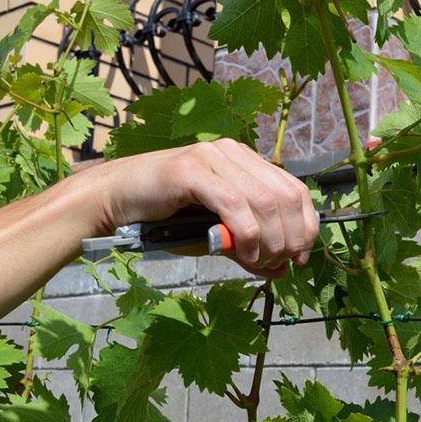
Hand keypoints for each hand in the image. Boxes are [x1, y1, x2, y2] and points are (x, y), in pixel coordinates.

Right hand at [92, 139, 318, 277]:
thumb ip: (251, 249)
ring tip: (259, 263)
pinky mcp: (190, 169)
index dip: (306, 226)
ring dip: (270, 241)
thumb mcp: (218, 237)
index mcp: (246, 162)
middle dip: (291, 237)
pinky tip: (244, 253)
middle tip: (278, 265)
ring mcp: (212, 156)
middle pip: (286, 196)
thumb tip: (283, 269)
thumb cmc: (167, 220)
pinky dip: (247, 234)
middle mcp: (233, 152)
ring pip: (264, 201)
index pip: (295, 190)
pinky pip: (234, 204)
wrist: (114, 202)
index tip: (300, 257)